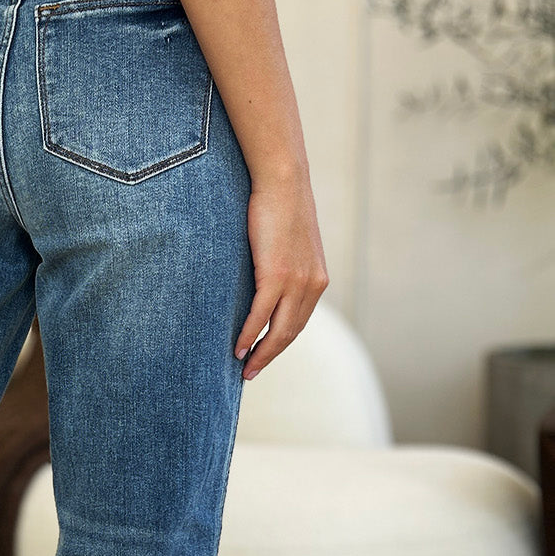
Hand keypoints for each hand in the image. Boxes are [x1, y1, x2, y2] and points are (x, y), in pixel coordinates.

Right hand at [235, 176, 329, 378]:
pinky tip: (238, 348)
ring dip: (260, 353)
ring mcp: (296, 282)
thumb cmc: (280, 207)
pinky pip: (261, 315)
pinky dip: (250, 335)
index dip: (280, 343)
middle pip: (290, 333)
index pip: (298, 322)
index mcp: (317, 280)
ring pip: (278, 330)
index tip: (264, 357)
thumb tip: (265, 280)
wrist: (283, 182)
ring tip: (243, 367)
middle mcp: (312, 285)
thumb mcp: (289, 243)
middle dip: (270, 356)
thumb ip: (283, 266)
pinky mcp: (278, 275)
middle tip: (251, 373)